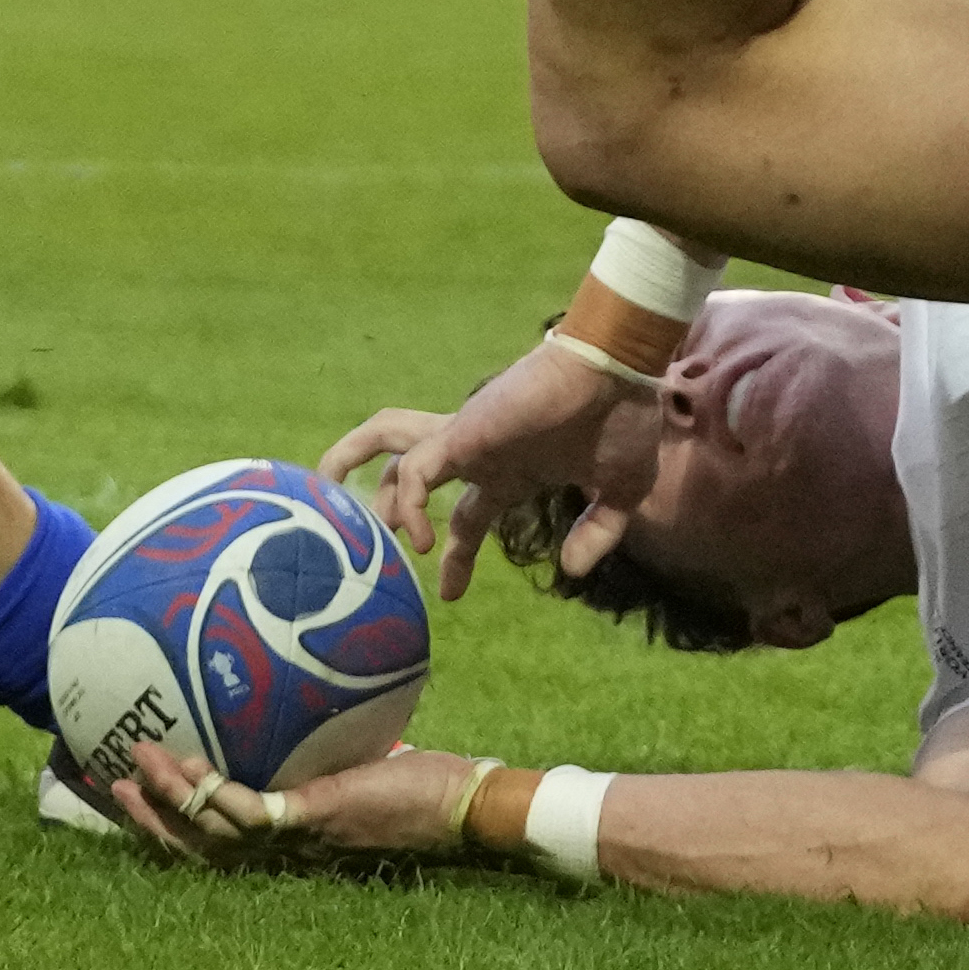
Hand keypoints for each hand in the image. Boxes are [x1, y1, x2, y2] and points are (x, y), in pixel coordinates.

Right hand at [107, 741, 491, 867]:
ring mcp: (296, 838)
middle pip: (198, 847)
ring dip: (165, 801)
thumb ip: (327, 738)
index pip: (221, 839)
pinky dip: (208, 790)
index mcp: (292, 836)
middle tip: (109, 784)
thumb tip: (307, 682)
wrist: (464, 807)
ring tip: (129, 765)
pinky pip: (245, 810)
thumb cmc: (427, 782)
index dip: (175, 823)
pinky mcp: (313, 819)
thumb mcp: (360, 755)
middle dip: (151, 820)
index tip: (138, 789)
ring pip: (210, 832)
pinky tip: (183, 762)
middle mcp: (286, 847)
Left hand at [319, 341, 663, 599]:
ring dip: (358, 471)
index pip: (466, 518)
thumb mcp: (620, 493)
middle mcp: (477, 455)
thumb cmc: (622, 420)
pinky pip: (418, 467)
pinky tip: (421, 537)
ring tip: (345, 520)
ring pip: (389, 446)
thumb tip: (572, 570)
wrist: (621, 374)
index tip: (448, 595)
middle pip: (408, 471)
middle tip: (371, 553)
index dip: (455, 557)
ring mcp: (466, 438)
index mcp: (509, 471)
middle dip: (383, 507)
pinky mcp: (465, 430)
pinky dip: (409, 500)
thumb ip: (597, 532)